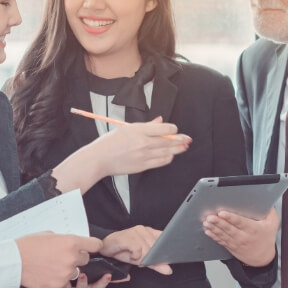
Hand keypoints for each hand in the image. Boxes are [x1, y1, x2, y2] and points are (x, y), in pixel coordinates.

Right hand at [15, 232, 101, 287]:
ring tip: (52, 265)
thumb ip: (64, 240)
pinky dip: (58, 279)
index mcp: (71, 242)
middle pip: (85, 259)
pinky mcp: (58, 284)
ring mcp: (66, 273)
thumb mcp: (49, 235)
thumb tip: (72, 243)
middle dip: (77, 258)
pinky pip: (64, 282)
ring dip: (67, 269)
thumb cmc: (28, 246)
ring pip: (75, 272)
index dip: (93, 245)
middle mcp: (71, 258)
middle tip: (63, 256)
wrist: (13, 261)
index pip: (95, 244)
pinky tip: (47, 273)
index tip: (93, 247)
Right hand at [53, 117, 191, 193]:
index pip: (164, 129)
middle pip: (168, 141)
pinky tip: (171, 155)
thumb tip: (160, 121)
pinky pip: (160, 162)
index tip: (175, 130)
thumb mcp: (127, 128)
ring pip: (167, 152)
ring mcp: (143, 155)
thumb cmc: (110, 142)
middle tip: (188, 139)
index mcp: (139, 130)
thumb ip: (146, 125)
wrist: (99, 158)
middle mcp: (143, 142)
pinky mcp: (142, 166)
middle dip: (181, 140)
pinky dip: (168, 158)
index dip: (173, 129)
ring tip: (184, 147)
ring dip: (177, 149)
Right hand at [100, 226, 172, 274]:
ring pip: (147, 250)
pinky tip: (130, 255)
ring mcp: (135, 231)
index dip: (164, 251)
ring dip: (141, 258)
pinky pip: (138, 250)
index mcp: (150, 232)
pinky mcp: (127, 236)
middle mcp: (144, 230)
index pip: (165, 241)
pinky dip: (135, 256)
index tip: (164, 259)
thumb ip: (156, 264)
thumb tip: (169, 270)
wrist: (106, 248)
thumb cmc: (123, 252)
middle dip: (149, 258)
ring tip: (133, 256)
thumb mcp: (142, 260)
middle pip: (156, 249)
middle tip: (139, 258)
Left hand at [204, 209, 278, 267]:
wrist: (262, 258)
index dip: (230, 218)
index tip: (222, 213)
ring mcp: (236, 242)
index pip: (240, 222)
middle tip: (210, 217)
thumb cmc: (266, 238)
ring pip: (223, 234)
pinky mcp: (230, 246)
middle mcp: (243, 236)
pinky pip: (220, 241)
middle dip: (218, 222)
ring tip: (206, 222)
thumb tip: (267, 202)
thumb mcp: (273, 224)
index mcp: (253, 229)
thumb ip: (270, 212)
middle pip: (229, 228)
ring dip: (213, 228)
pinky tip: (208, 231)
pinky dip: (213, 236)